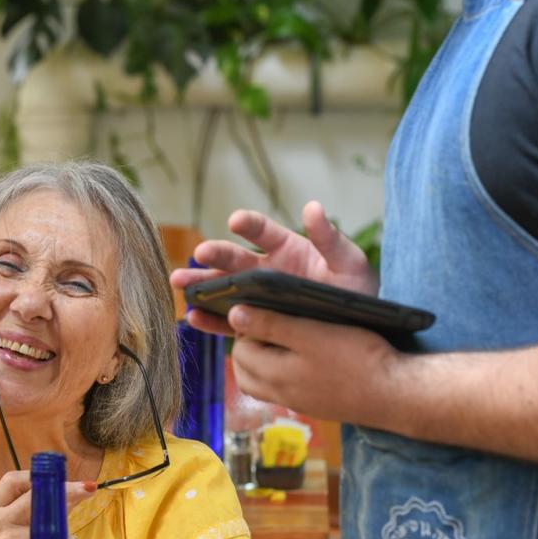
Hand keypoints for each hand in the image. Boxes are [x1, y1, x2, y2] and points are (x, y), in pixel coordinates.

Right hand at [0, 470, 92, 538]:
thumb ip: (31, 521)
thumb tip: (67, 500)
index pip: (11, 481)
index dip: (37, 476)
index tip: (62, 477)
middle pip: (34, 495)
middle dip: (65, 490)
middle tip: (87, 489)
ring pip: (45, 522)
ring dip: (63, 525)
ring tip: (70, 537)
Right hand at [170, 201, 374, 337]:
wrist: (358, 331)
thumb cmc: (353, 290)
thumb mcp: (349, 262)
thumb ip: (330, 238)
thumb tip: (313, 207)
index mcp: (286, 248)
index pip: (262, 231)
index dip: (249, 224)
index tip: (236, 221)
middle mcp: (264, 269)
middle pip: (234, 258)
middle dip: (215, 254)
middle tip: (200, 252)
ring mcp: (255, 297)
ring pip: (222, 287)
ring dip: (200, 283)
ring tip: (178, 281)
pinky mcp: (252, 323)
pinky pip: (227, 322)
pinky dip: (209, 320)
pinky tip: (193, 317)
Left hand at [226, 302, 402, 424]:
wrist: (396, 394)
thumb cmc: (358, 358)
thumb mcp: (311, 333)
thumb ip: (271, 325)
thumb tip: (234, 315)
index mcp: (276, 376)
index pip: (241, 352)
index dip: (248, 328)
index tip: (266, 311)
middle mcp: (282, 395)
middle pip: (245, 372)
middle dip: (248, 347)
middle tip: (269, 324)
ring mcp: (299, 404)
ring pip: (262, 385)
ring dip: (262, 362)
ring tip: (282, 339)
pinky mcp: (316, 406)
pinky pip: (284, 391)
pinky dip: (281, 374)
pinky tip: (303, 357)